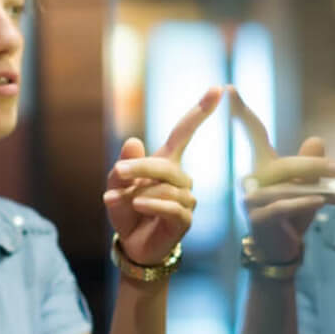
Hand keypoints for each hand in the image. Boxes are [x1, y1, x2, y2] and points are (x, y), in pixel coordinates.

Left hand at [107, 86, 223, 267]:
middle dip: (141, 167)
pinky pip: (172, 207)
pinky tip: (139, 205)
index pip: (185, 132)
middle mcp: (181, 178)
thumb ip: (123, 165)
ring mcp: (186, 198)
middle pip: (166, 164)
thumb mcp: (116, 186)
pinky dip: (153, 204)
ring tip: (123, 202)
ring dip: (139, 193)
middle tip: (119, 172)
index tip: (218, 88)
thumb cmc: (126, 211)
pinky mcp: (185, 219)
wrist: (132, 245)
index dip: (201, 110)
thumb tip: (133, 141)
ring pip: (166, 188)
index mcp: (166, 162)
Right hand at [229, 88, 334, 263]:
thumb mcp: (308, 186)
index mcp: (262, 165)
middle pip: (284, 163)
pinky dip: (305, 204)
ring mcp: (251, 198)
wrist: (282, 249)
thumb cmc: (293, 215)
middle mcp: (252, 178)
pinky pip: (284, 205)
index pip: (254, 134)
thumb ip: (311, 163)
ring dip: (317, 190)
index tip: (230, 88)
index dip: (241, 111)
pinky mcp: (257, 217)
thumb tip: (317, 139)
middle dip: (314, 165)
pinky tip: (321, 203)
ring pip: (287, 186)